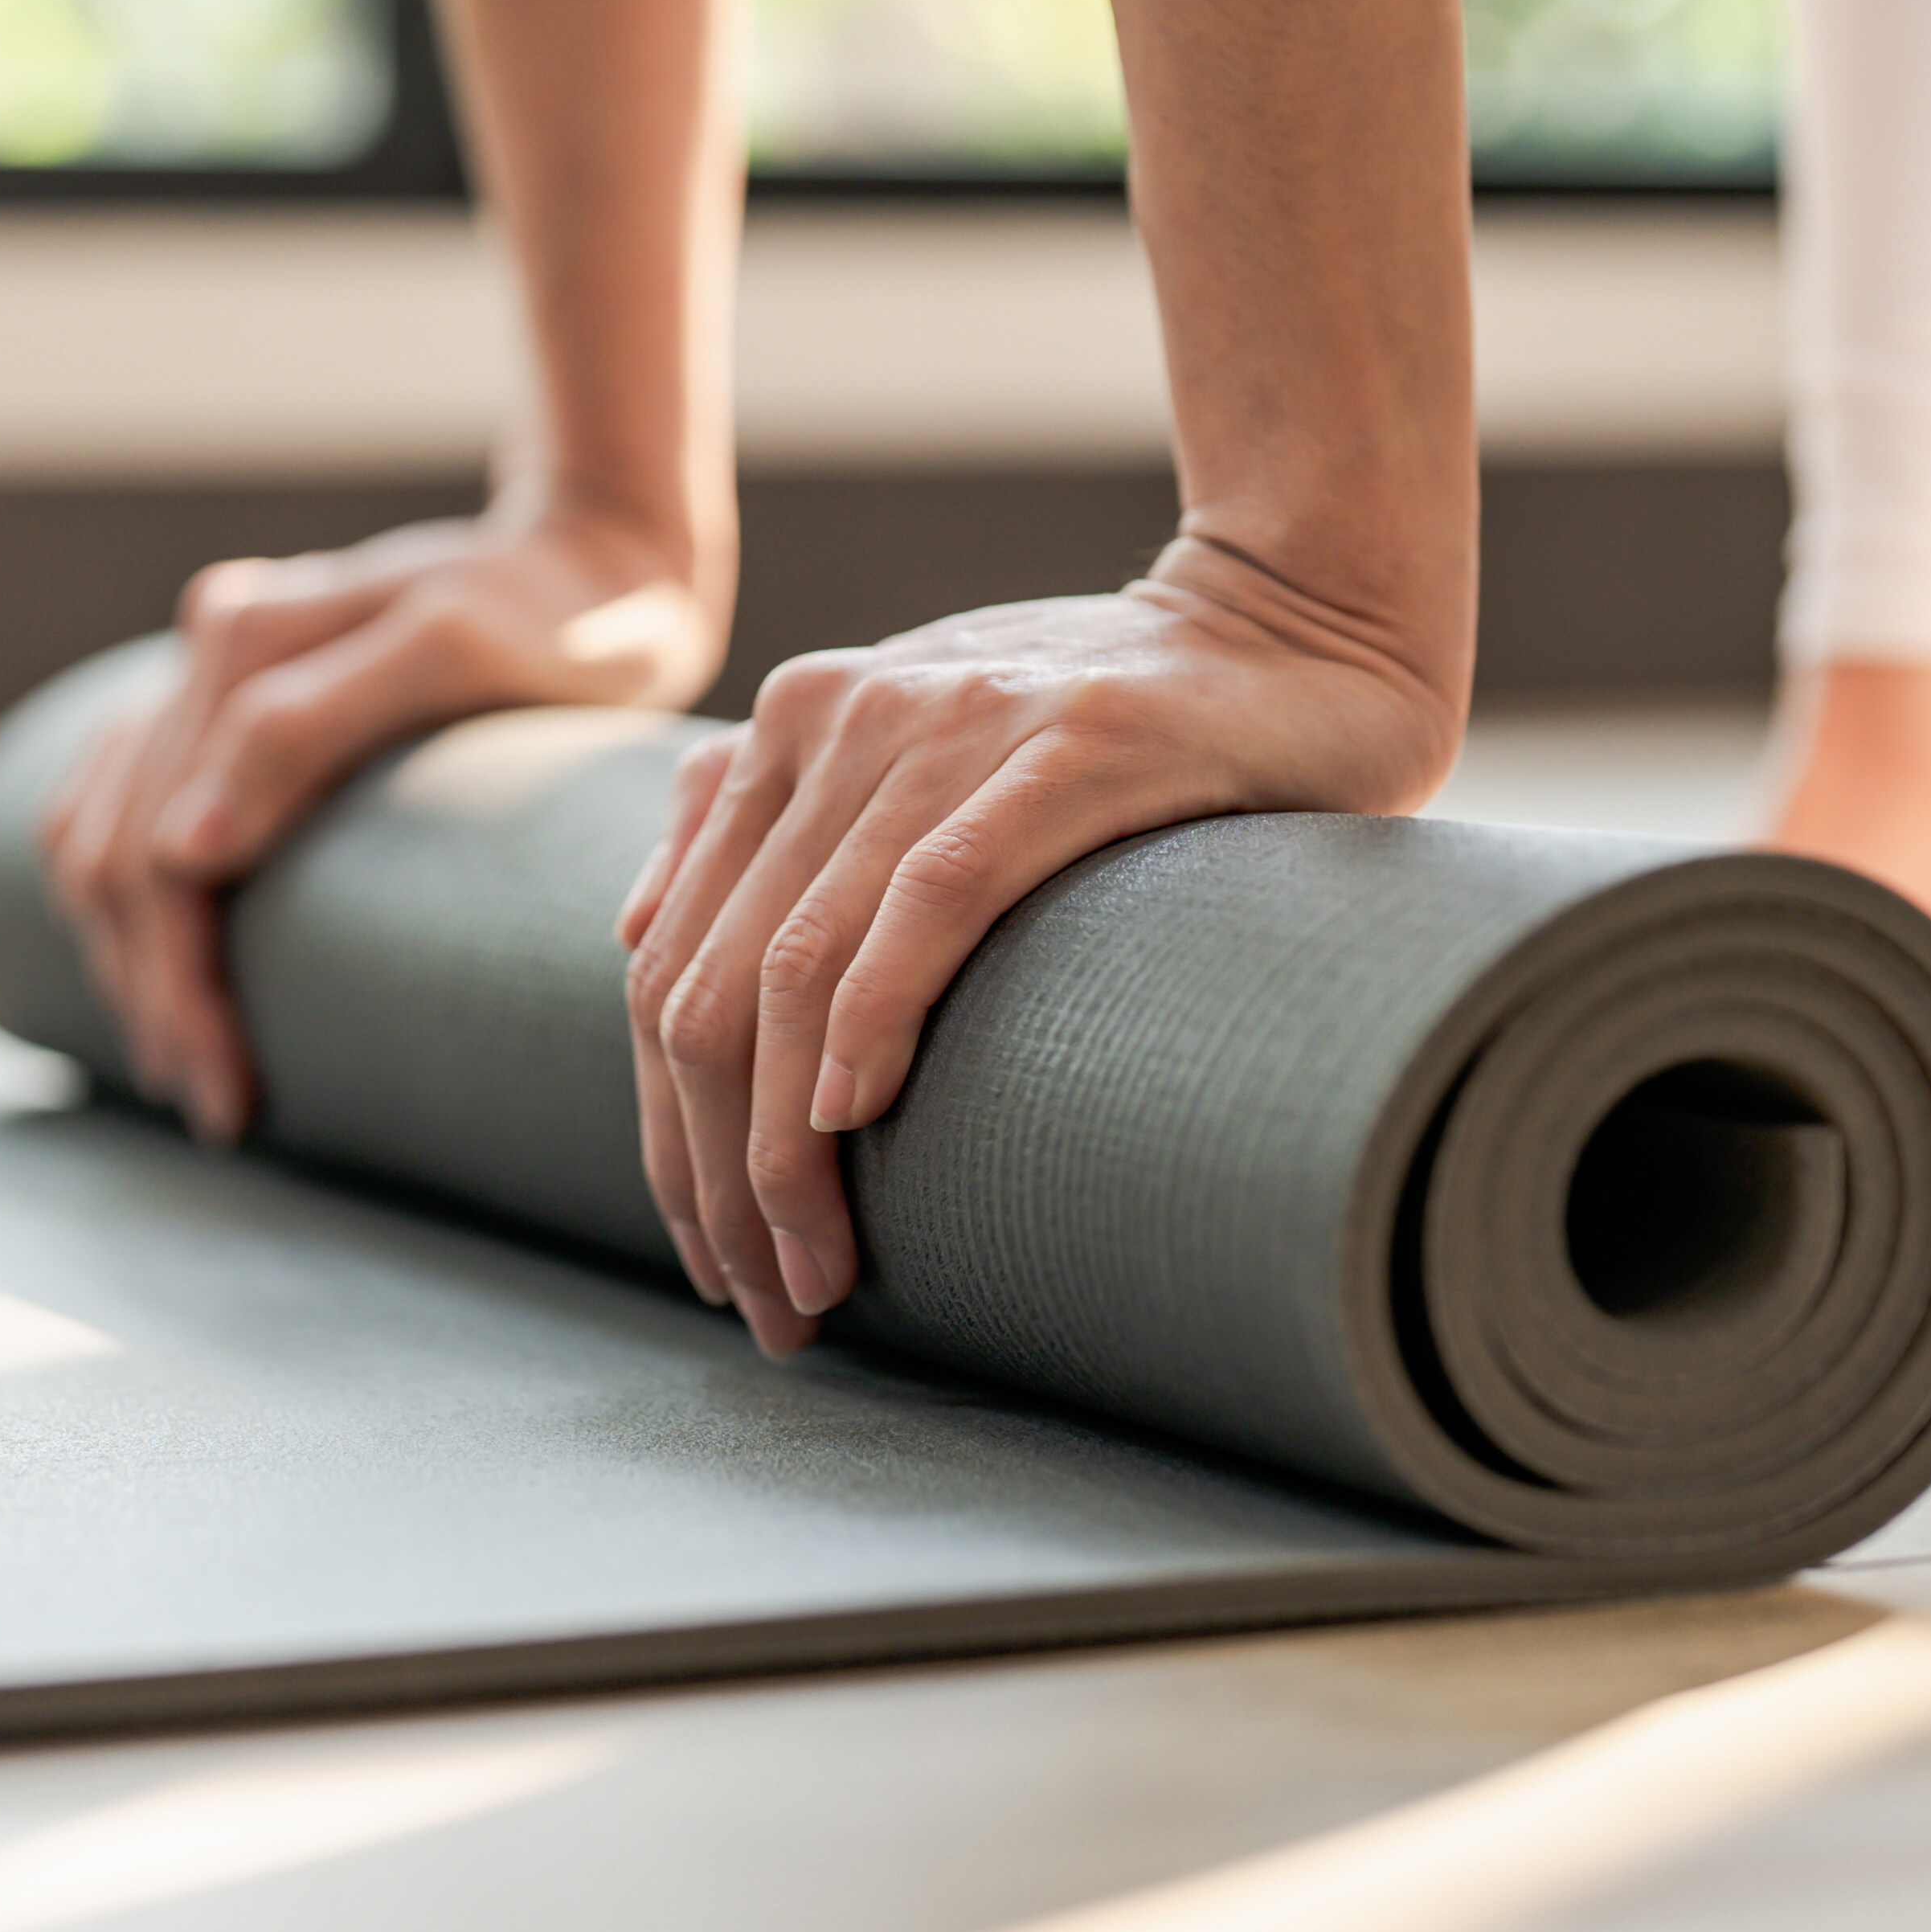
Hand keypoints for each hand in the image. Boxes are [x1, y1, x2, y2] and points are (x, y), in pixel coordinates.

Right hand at [43, 501, 721, 1141]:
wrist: (596, 558)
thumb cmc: (558, 620)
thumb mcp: (459, 654)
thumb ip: (311, 728)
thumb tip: (182, 850)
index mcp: (243, 642)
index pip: (158, 858)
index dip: (180, 989)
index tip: (233, 1098)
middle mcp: (204, 648)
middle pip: (115, 858)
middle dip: (152, 998)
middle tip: (219, 1112)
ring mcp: (206, 669)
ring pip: (98, 837)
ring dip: (123, 961)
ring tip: (188, 1066)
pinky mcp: (228, 694)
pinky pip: (117, 802)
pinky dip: (118, 896)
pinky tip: (156, 966)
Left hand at [616, 534, 1461, 1355]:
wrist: (1298, 626)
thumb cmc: (1115, 730)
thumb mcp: (918, 756)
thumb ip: (782, 824)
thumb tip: (632, 933)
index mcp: (791, 731)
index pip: (668, 968)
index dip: (670, 1137)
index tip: (716, 1259)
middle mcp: (839, 717)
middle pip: (710, 989)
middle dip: (718, 1177)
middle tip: (768, 1305)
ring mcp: (945, 723)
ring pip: (797, 968)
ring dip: (784, 1151)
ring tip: (816, 1271)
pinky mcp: (1062, 749)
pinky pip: (927, 900)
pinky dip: (873, 1021)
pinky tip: (852, 1121)